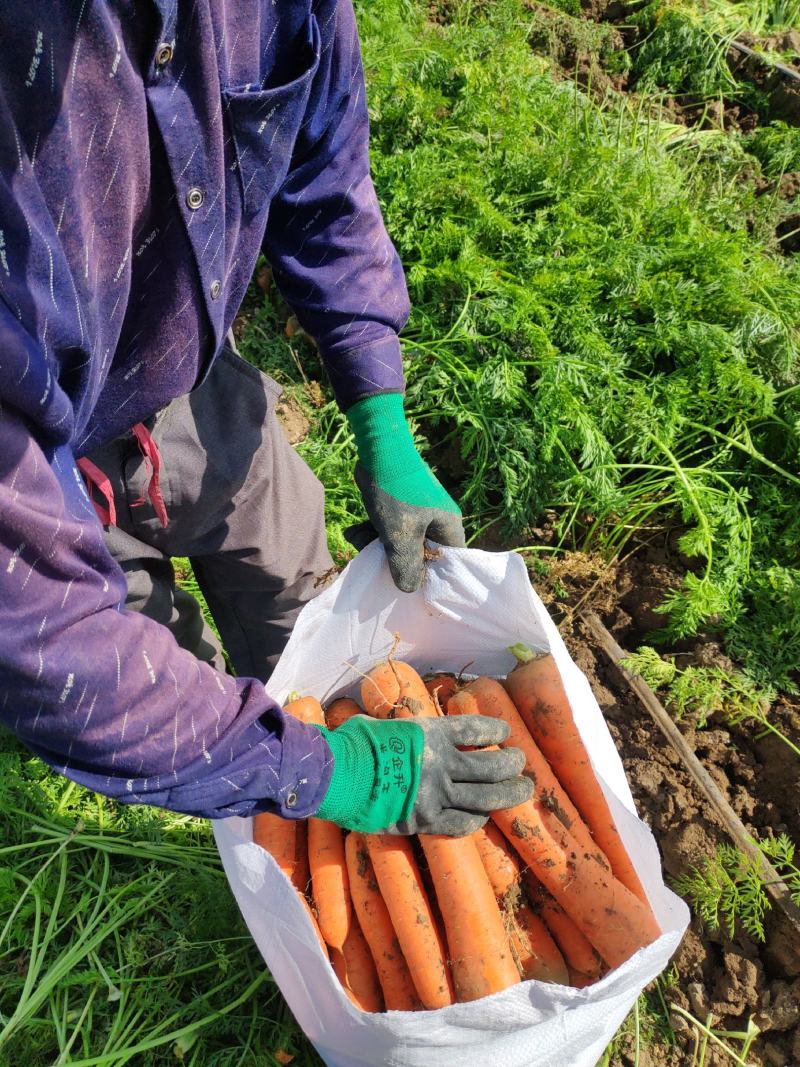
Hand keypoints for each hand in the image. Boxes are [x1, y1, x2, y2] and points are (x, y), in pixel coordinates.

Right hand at [314, 714, 532, 835]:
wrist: (335, 776)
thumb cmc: (352, 744)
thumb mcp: (382, 723)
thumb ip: (403, 728)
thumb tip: (402, 727)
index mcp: (430, 733)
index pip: (475, 729)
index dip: (495, 731)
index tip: (506, 733)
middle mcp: (440, 762)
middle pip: (490, 766)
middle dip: (512, 764)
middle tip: (521, 763)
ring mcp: (435, 794)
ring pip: (485, 796)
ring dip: (509, 793)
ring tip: (522, 788)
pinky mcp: (424, 820)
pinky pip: (461, 823)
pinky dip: (476, 819)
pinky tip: (484, 815)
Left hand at [345, 393, 464, 592]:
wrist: (378, 448)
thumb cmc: (396, 492)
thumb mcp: (400, 535)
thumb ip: (406, 565)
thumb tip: (409, 589)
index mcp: (448, 527)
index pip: (449, 563)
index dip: (432, 578)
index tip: (409, 587)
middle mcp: (436, 521)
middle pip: (421, 556)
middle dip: (394, 561)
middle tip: (375, 562)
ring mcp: (417, 514)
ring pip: (399, 543)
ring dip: (376, 546)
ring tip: (356, 541)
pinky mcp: (398, 508)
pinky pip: (388, 530)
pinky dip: (371, 533)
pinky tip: (353, 532)